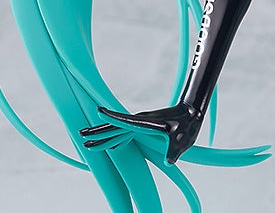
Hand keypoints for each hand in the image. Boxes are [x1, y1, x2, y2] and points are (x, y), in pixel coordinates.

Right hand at [80, 103, 202, 163]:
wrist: (193, 112)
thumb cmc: (188, 125)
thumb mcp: (183, 141)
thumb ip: (174, 151)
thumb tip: (170, 163)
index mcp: (146, 123)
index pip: (125, 121)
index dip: (112, 118)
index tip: (98, 111)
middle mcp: (141, 122)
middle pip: (116, 126)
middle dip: (99, 131)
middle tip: (81, 135)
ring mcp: (142, 124)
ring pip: (118, 130)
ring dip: (104, 135)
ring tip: (88, 142)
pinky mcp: (145, 127)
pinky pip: (126, 133)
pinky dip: (116, 138)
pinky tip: (111, 145)